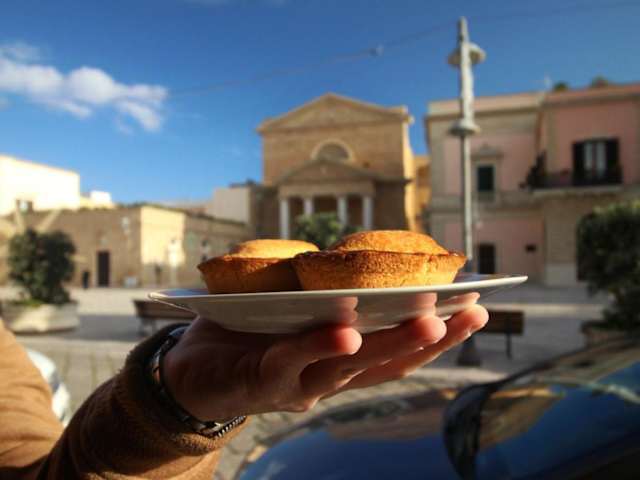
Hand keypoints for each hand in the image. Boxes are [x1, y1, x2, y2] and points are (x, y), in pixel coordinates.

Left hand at [162, 306, 487, 420]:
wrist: (184, 372)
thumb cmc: (243, 334)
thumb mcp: (288, 309)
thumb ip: (320, 294)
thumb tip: (357, 257)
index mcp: (337, 360)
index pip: (394, 349)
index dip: (436, 334)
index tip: (475, 305)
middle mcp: (326, 379)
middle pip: (385, 363)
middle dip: (430, 340)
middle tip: (470, 314)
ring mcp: (296, 386)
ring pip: (349, 369)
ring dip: (388, 346)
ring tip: (426, 322)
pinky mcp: (260, 383)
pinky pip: (291, 364)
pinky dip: (319, 347)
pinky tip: (343, 331)